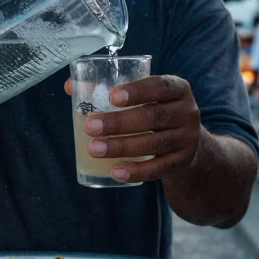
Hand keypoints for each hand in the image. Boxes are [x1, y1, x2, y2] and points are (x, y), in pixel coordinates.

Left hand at [64, 74, 200, 183]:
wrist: (187, 144)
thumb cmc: (155, 112)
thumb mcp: (144, 97)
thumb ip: (109, 89)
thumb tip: (70, 86)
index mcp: (177, 88)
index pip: (160, 86)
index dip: (137, 91)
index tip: (112, 97)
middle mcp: (187, 112)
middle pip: (152, 116)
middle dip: (119, 122)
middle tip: (90, 126)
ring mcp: (187, 139)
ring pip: (153, 143)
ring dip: (121, 147)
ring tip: (94, 149)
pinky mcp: (182, 162)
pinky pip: (158, 168)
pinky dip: (136, 171)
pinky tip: (115, 172)